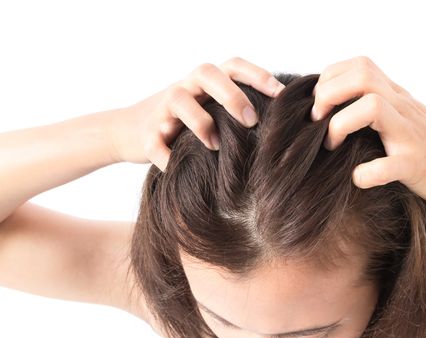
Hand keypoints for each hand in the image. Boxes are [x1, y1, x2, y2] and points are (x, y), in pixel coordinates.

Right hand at [105, 57, 285, 171]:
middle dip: (232, 95)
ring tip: (215, 145)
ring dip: (201, 123)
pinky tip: (179, 168)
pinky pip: (156, 143)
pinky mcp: (146, 134)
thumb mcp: (209, 109)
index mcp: (205, 81)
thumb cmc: (186, 122)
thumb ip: (236, 110)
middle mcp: (185, 87)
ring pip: (179, 99)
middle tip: (251, 120)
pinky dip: (168, 157)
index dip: (258, 75)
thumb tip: (281, 127)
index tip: (281, 94)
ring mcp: (163, 108)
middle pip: (208, 73)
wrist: (130, 130)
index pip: (233, 66)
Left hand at [311, 56, 425, 208]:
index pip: (359, 65)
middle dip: (328, 95)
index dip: (330, 79)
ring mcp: (409, 134)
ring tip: (333, 144)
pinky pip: (388, 165)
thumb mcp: (404, 116)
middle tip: (319, 121)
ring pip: (372, 106)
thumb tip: (334, 105)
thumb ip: (376, 104)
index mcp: (396, 97)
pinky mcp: (414, 164)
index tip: (320, 106)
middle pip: (361, 76)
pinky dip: (366, 174)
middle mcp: (402, 108)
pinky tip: (359, 179)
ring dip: (340, 124)